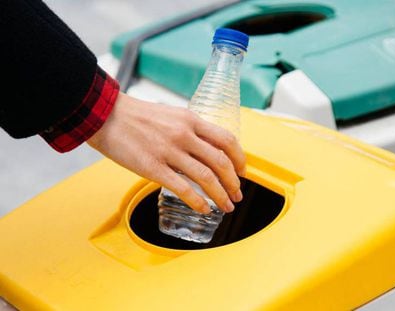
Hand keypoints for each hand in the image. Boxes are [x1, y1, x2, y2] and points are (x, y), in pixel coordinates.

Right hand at [87, 92, 244, 213]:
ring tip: (226, 206)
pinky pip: (182, 188)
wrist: (106, 115)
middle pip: (221, 162)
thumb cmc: (138, 116)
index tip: (242, 172)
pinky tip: (203, 209)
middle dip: (234, 182)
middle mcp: (184, 134)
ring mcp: (169, 151)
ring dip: (221, 195)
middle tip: (237, 194)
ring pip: (206, 177)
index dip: (240, 159)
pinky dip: (198, 201)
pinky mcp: (153, 167)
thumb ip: (190, 129)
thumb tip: (206, 148)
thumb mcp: (172, 115)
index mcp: (191, 120)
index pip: (227, 140)